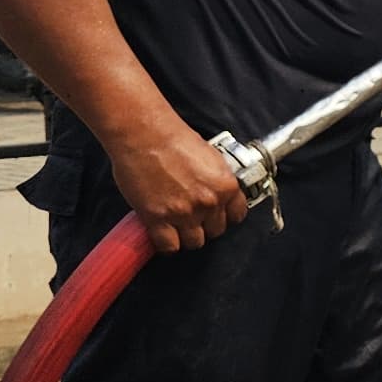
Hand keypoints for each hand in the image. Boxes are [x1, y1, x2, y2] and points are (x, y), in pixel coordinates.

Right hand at [113, 114, 250, 253]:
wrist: (144, 135)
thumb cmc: (172, 139)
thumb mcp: (211, 157)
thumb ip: (217, 180)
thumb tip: (218, 193)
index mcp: (226, 186)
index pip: (237, 216)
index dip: (225, 217)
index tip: (216, 217)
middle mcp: (208, 202)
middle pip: (215, 231)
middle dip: (205, 226)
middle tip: (193, 219)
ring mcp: (183, 213)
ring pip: (194, 243)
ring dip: (186, 237)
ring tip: (177, 228)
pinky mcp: (158, 219)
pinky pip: (169, 246)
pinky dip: (166, 245)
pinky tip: (162, 236)